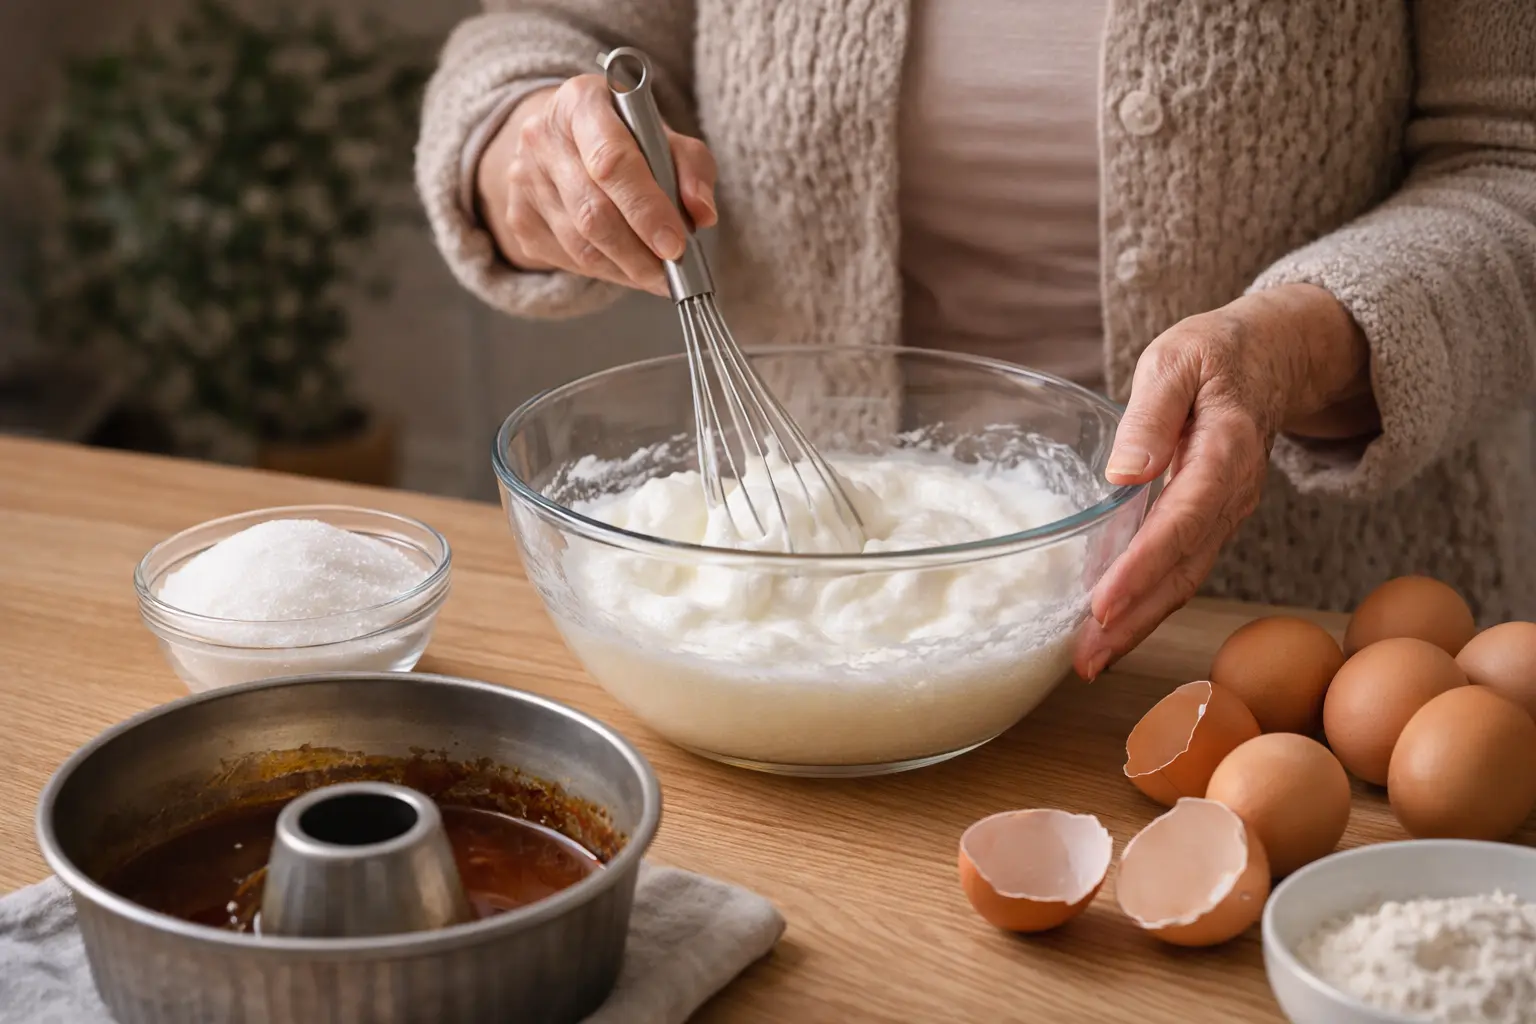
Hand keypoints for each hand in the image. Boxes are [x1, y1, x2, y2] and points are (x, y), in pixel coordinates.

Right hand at [475, 74, 717, 295]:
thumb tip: (702, 214)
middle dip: (640, 252)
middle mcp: (542, 138)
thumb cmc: (626, 136)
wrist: (565, 139)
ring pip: (581, 245)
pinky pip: (569, 260)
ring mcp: (523, 180)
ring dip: (628, 269)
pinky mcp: (520, 218)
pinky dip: (608, 272)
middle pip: (593, 212)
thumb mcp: (665, 135)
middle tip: (674, 272)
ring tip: (659, 275)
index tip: (676, 244)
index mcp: (581, 102)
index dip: (646, 209)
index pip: (611, 161)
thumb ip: (692, 167)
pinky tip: (630, 267)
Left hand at [1074, 284, 1375, 679]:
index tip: (1103, 602)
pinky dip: (1147, 605)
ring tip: (1088, 660)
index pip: (1182, 519)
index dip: (1143, 565)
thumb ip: (1151, 415)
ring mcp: (1225, 515)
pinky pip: (1181, 571)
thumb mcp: (1176, 360)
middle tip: (1086, 658)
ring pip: (1184, 580)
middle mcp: (1232, 495)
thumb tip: (1124, 474)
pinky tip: (1109, 628)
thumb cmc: (1214, 355)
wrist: (1271, 359)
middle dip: (1135, 618)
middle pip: (1184, 569)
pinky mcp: (1210, 523)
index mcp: (1225, 450)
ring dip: (1138, 624)